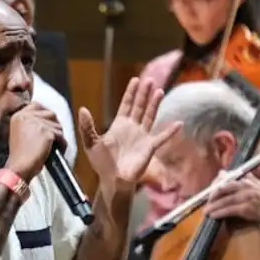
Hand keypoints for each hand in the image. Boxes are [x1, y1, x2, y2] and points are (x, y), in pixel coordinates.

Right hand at [4, 102, 64, 180]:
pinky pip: (61, 136)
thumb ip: (30, 123)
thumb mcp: (20, 133)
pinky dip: (62, 145)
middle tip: (52, 137)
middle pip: (50, 113)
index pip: (37, 105)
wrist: (19, 167)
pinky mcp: (46, 132)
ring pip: (58, 125)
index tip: (47, 124)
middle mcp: (27, 116)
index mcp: (18, 115)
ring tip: (52, 147)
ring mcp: (37, 123)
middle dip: (54, 125)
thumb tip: (46, 119)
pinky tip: (56, 151)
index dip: (45, 114)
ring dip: (58, 136)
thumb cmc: (20, 156)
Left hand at [79, 77, 182, 196]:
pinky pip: (162, 138)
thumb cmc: (102, 163)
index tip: (135, 80)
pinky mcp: (150, 147)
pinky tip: (178, 124)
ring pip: (150, 116)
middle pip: (139, 107)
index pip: (126, 105)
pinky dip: (170, 131)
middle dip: (144, 94)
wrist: (113, 180)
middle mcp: (132, 128)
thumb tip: (82, 109)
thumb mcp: (91, 144)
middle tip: (149, 80)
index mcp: (119, 125)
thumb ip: (87, 127)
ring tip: (159, 91)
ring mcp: (142, 137)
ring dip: (154, 104)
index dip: (130, 93)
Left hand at [205, 174, 259, 225]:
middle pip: (223, 189)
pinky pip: (230, 210)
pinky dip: (220, 212)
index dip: (215, 186)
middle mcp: (248, 186)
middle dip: (211, 196)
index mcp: (248, 179)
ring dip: (213, 206)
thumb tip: (222, 173)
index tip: (208, 192)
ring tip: (206, 211)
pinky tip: (214, 215)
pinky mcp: (249, 208)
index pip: (226, 179)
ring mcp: (248, 197)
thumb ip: (242, 180)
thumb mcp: (257, 185)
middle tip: (204, 202)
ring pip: (225, 200)